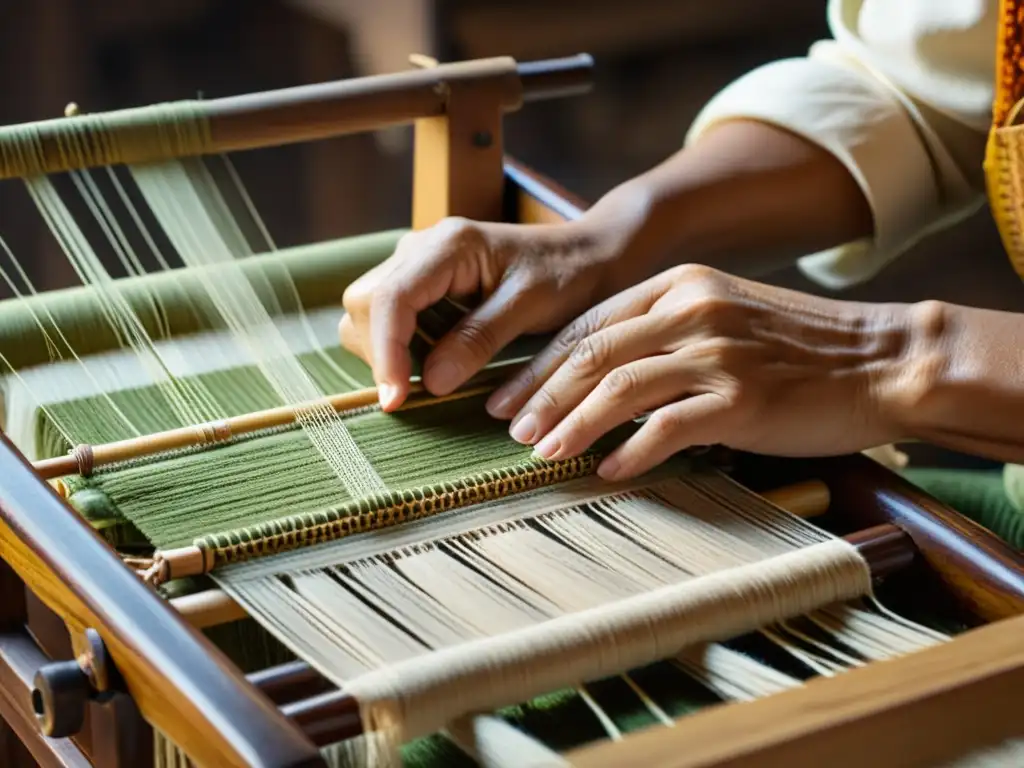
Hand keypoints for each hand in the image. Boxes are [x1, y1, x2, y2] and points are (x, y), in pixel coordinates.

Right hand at [341, 212, 640, 409]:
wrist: (585, 257)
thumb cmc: (566, 276)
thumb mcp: (530, 307)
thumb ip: (479, 339)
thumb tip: (430, 382)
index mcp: (448, 245)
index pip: (390, 298)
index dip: (386, 352)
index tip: (395, 400)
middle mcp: (420, 248)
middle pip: (365, 304)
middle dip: (382, 354)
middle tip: (415, 395)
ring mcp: (416, 264)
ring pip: (367, 312)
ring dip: (388, 352)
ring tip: (431, 376)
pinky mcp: (420, 282)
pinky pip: (387, 316)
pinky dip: (401, 347)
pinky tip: (436, 362)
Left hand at [487, 264, 919, 480]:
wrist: (881, 361)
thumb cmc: (799, 348)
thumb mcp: (726, 316)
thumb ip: (666, 333)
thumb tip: (603, 379)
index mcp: (680, 285)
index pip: (589, 323)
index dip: (541, 363)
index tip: (509, 396)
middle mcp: (692, 309)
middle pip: (592, 351)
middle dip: (541, 394)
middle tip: (509, 428)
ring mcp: (718, 352)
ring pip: (619, 386)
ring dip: (572, 424)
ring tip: (541, 453)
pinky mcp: (743, 398)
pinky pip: (667, 426)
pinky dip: (630, 451)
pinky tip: (607, 470)